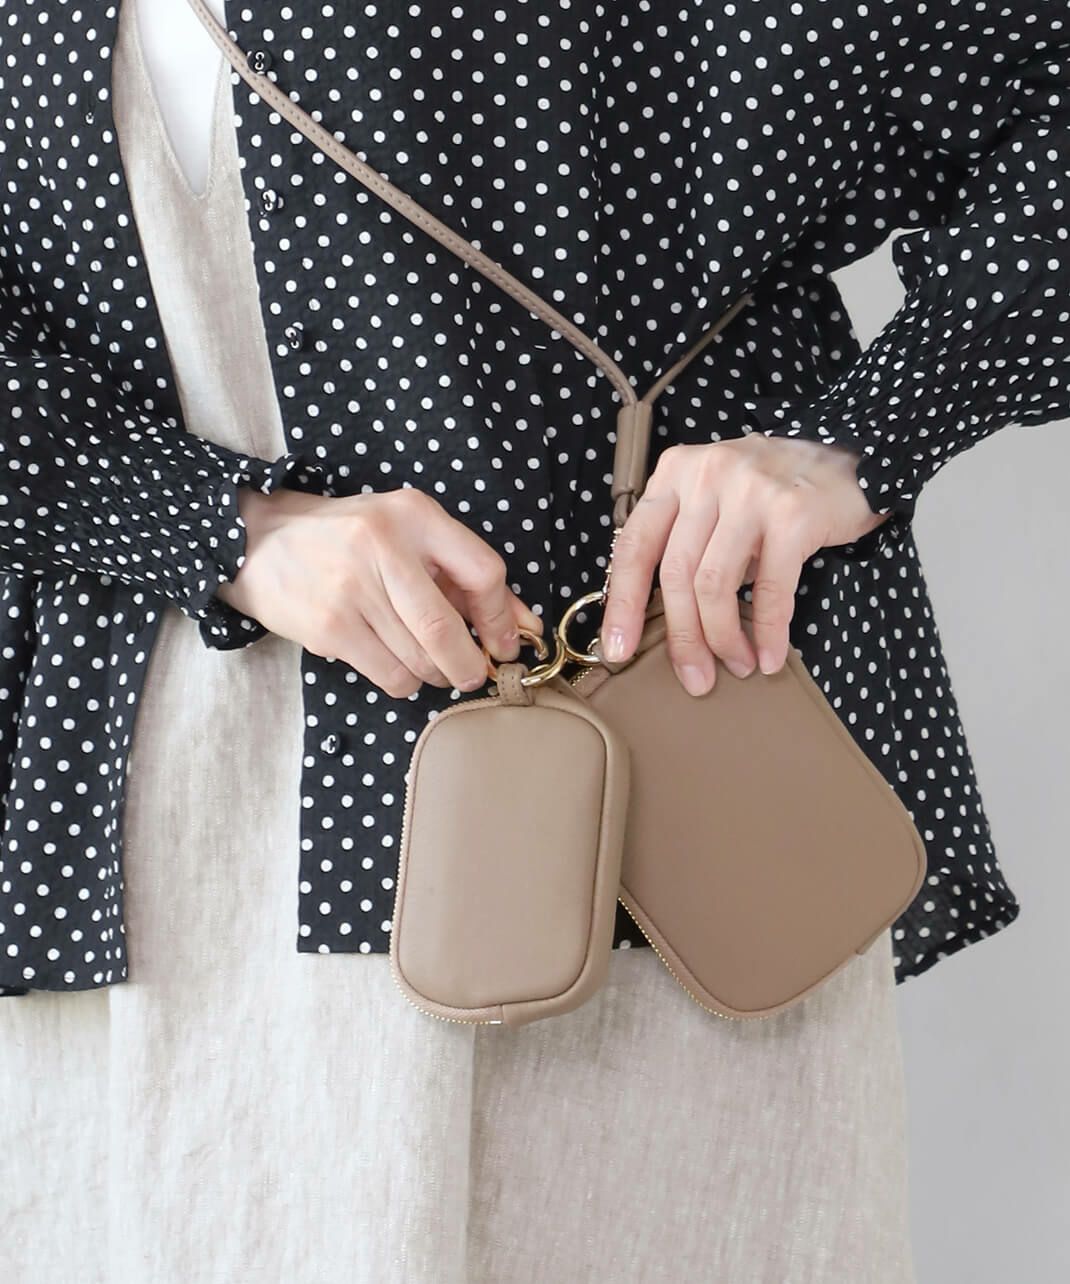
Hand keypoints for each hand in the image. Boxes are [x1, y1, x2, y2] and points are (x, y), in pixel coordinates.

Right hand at [217, 486, 542, 697]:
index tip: (503, 642)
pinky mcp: (330, 625)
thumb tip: (523, 625)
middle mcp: (384, 545)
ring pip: (420, 659)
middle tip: (474, 674)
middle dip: (470, 664)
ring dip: (436, 674)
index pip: (483, 572)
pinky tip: (396, 665)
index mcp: (414, 515)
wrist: (259, 540)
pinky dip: (405, 682)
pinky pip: (391, 675)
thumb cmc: (346, 540)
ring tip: (429, 665)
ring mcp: (352, 587)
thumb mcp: (407, 536)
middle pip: (447, 628)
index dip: (501, 617)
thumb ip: (464, 576)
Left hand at [598, 434, 889, 694]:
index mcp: (675, 472)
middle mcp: (707, 475)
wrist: (851, 460)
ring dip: (723, 639)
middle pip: (676, 574)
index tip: (617, 650)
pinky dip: (767, 632)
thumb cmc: (773, 490)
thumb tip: (666, 618)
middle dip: (683, 637)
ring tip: (736, 665)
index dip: (623, 604)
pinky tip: (768, 656)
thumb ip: (685, 538)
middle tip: (695, 678)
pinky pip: (770, 589)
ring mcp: (750, 491)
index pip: (635, 546)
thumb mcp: (715, 498)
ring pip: (715, 585)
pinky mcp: (793, 514)